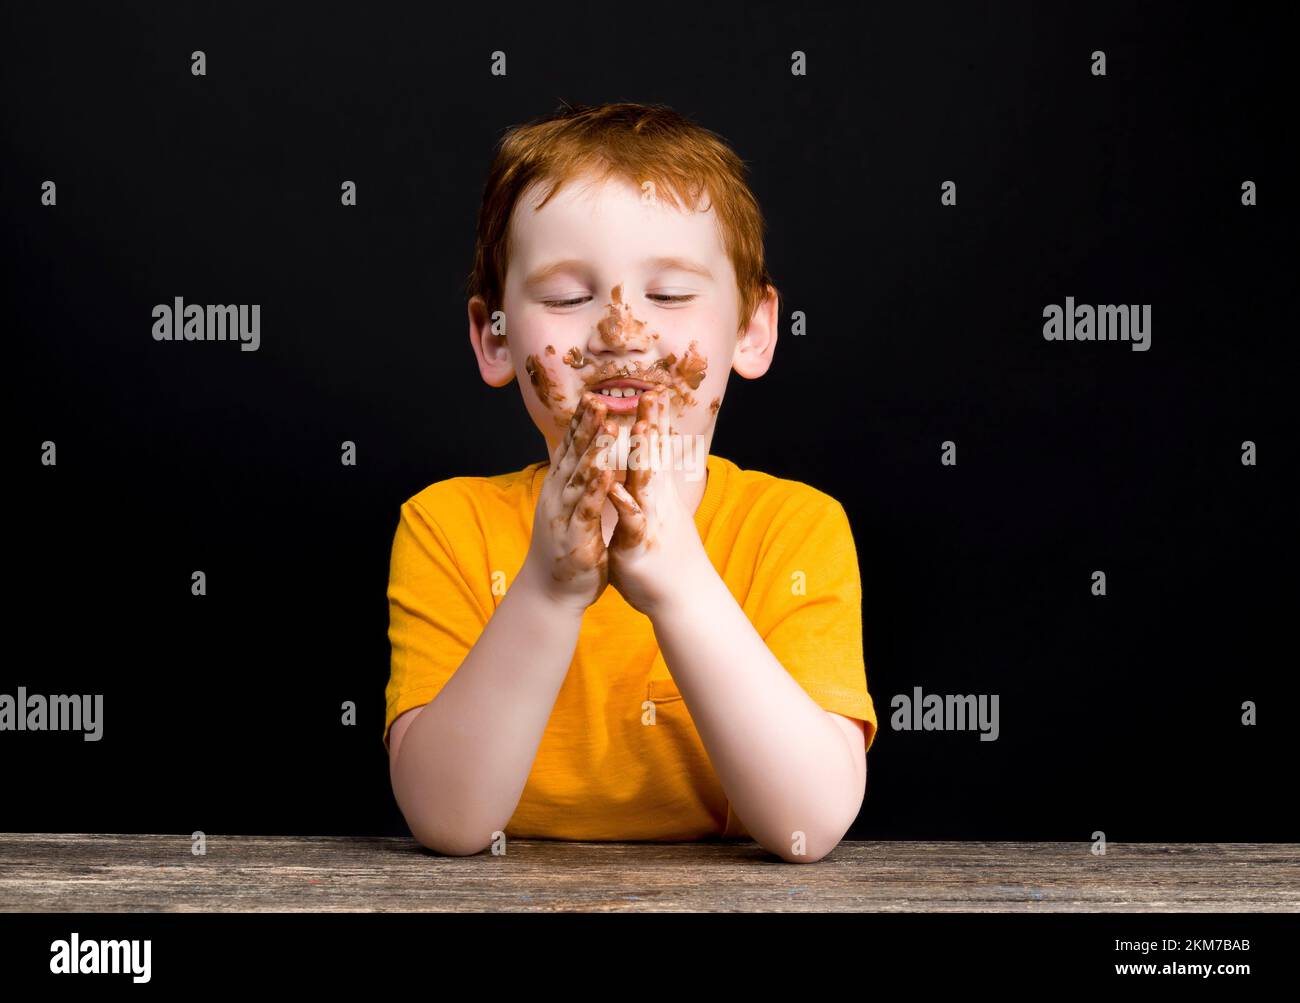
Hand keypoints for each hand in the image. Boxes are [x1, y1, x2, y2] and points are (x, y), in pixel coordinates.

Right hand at [520, 391, 617, 611]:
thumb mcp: (570, 509)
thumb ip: (576, 484)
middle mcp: (558, 497)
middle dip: (586, 427)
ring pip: (580, 477)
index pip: (570, 448)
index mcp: (560, 488)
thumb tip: (584, 459)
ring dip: (594, 451)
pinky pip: (587, 508)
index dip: (580, 423)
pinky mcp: (576, 536)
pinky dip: (597, 488)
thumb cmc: (566, 548)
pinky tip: (608, 470)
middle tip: (597, 398)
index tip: (592, 396)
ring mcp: (564, 515)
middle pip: (573, 455)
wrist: (550, 591)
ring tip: (608, 426)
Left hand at [606, 388, 710, 616]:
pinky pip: (632, 520)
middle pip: (656, 457)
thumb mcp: (658, 522)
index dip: (655, 424)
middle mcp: (658, 503)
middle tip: (652, 392)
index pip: (657, 453)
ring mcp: (651, 520)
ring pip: (647, 482)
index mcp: (658, 497)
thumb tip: (650, 478)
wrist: (684, 599)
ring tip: (639, 426)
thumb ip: (650, 498)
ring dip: (644, 454)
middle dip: (653, 425)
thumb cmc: (666, 561)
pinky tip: (617, 488)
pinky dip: (625, 503)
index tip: (654, 393)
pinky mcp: (641, 543)